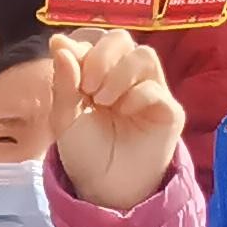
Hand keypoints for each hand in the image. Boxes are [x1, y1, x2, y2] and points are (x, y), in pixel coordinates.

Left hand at [48, 25, 186, 209]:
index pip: (95, 41)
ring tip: (104, 100)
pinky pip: (156, 88)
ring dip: (119, 74)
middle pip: (121, 38)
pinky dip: (136, 97)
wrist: (105, 187)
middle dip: (101, 56)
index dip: (81, 48)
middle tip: (88, 86)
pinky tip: (124, 114)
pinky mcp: (168, 110)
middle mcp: (125, 76)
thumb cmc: (85, 150)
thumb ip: (63, 80)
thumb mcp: (64, 116)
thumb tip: (58, 40)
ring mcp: (149, 90)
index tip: (68, 65)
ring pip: (144, 55)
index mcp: (98, 72)